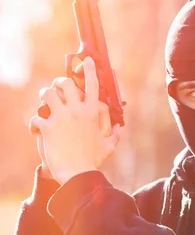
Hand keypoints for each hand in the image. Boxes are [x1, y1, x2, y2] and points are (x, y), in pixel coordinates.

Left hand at [30, 57, 119, 184]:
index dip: (90, 71)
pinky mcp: (48, 127)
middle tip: (57, 87)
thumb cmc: (93, 161)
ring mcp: (62, 118)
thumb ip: (114, 135)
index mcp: (92, 113)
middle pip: (66, 84)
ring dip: (44, 96)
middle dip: (59, 82)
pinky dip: (34, 123)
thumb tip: (119, 128)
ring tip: (43, 103)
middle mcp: (77, 111)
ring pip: (47, 94)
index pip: (92, 86)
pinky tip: (36, 131)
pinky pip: (36, 118)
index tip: (87, 61)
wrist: (77, 173)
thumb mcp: (107, 147)